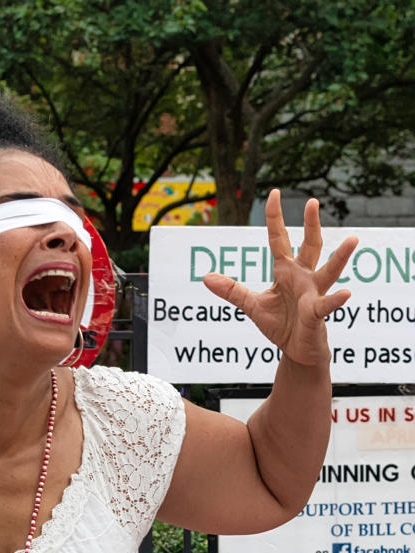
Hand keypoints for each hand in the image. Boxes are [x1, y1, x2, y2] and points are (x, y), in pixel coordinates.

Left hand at [203, 189, 357, 366]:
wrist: (296, 350)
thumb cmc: (280, 324)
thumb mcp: (252, 306)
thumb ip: (232, 291)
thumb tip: (206, 277)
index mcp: (285, 271)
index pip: (279, 239)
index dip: (275, 218)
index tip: (274, 193)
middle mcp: (303, 277)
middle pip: (310, 246)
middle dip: (311, 225)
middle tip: (312, 202)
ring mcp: (313, 294)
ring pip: (328, 271)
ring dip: (340, 257)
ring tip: (353, 240)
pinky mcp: (317, 314)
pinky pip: (326, 305)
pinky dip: (335, 300)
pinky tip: (345, 294)